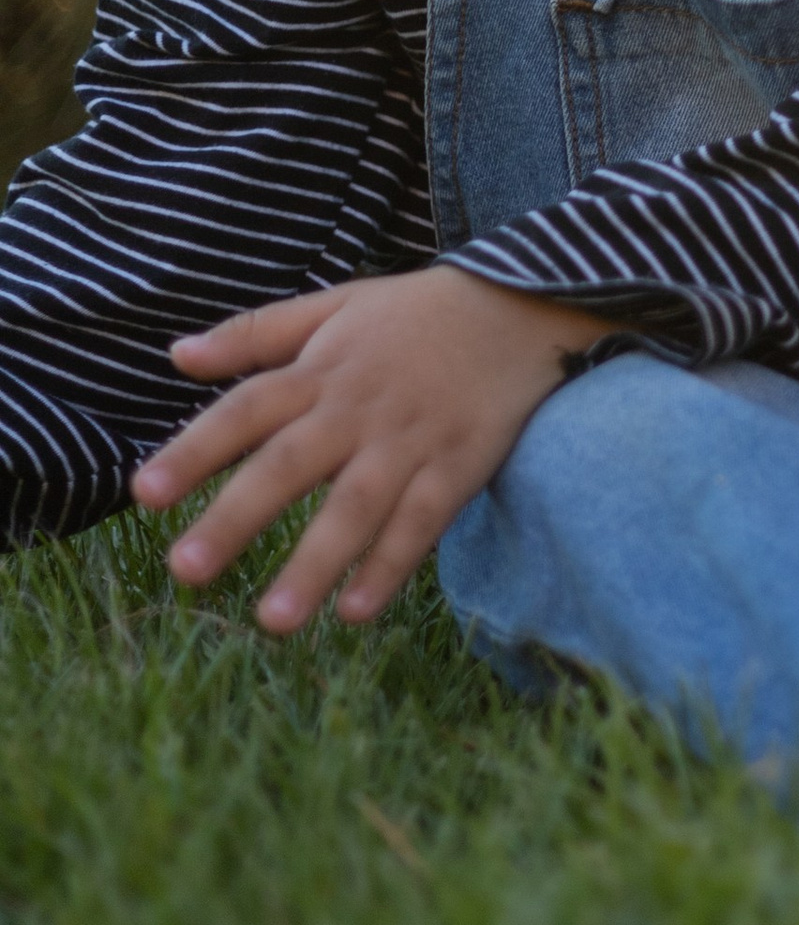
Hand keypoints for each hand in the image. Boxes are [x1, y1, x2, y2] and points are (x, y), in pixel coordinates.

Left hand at [132, 267, 612, 632]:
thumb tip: (178, 356)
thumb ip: (257, 332)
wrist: (526, 304)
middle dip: (236, 518)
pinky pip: (421, 522)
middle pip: (289, 465)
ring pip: (355, 507)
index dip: (196, 450)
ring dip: (314, 563)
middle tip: (185, 573)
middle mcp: (359, 408)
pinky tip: (356, 611)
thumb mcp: (337, 304)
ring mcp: (411, 441)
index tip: (145, 495)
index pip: (247, 410)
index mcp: (323, 369)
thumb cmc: (419, 312)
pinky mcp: (458, 466)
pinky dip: (390, 565)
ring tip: (271, 620)